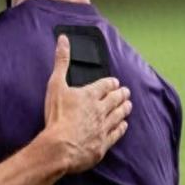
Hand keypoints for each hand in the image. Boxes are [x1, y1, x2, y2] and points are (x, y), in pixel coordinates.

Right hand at [44, 35, 131, 173]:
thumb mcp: (55, 84)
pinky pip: (116, 133)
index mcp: (90, 95)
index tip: (115, 82)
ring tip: (128, 105)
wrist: (60, 146)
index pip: (105, 85)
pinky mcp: (102, 143)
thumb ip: (61, 61)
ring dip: (124, 109)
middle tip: (126, 92)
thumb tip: (63, 39)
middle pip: (115, 100)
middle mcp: (100, 109)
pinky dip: (121, 128)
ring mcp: (103, 127)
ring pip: (118, 116)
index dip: (111, 83)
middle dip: (121, 94)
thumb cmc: (56, 115)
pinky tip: (123, 125)